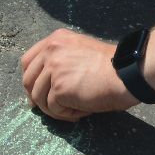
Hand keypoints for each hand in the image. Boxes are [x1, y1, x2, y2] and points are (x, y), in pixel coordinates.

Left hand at [21, 29, 137, 120]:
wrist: (126, 74)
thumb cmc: (111, 67)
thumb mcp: (80, 51)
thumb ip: (61, 59)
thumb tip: (44, 84)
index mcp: (56, 39)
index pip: (28, 60)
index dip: (30, 79)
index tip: (35, 92)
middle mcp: (51, 50)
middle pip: (28, 79)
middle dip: (35, 97)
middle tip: (48, 108)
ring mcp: (53, 68)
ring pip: (38, 97)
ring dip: (53, 109)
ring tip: (73, 110)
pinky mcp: (59, 87)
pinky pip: (53, 109)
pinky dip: (66, 114)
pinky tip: (80, 111)